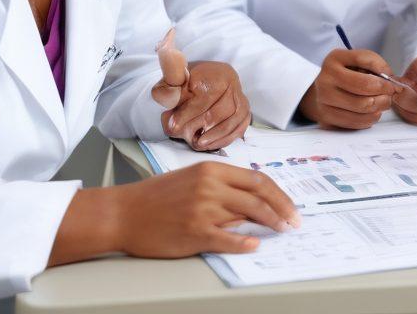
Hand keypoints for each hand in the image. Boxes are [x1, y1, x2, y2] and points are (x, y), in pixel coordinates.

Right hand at [50, 162, 299, 265]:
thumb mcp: (192, 180)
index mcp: (212, 170)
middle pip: (259, 197)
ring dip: (270, 224)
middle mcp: (210, 186)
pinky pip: (227, 239)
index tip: (291, 206)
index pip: (258, 179)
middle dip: (282, 210)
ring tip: (282, 231)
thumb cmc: (156, 197)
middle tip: (294, 222)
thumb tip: (252, 202)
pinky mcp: (194, 232)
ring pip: (248, 215)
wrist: (122, 213)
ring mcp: (203, 209)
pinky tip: (254, 245)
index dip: (279, 195)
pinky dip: (244, 242)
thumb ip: (222, 187)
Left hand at [164, 62, 251, 150]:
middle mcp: (234, 84)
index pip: (206, 96)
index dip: (188, 113)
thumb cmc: (187, 84)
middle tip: (183, 136)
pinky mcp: (244, 114)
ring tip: (197, 143)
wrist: (203, 83)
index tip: (173, 125)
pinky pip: (238, 129)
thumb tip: (167, 97)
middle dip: (199, 126)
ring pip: (231, 121)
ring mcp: (242, 100)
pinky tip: (209, 144)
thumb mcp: (172, 83)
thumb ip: (167, 90)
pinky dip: (223, 139)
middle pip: (220, 110)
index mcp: (218, 73)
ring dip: (213, 136)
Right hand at [298, 49, 398, 129]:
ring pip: (363, 106)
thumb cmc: (345, 76)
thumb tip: (392, 82)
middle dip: (385, 90)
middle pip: (365, 85)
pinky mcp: (327, 117)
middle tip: (390, 92)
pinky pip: (357, 121)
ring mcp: (324, 99)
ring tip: (382, 102)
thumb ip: (374, 66)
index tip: (391, 79)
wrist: (322, 92)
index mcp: (335, 58)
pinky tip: (371, 112)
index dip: (384, 70)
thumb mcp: (356, 62)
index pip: (366, 59)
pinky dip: (370, 118)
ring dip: (380, 105)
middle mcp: (326, 78)